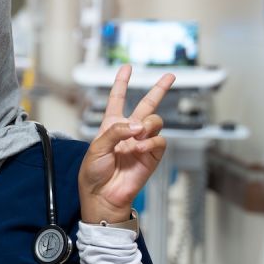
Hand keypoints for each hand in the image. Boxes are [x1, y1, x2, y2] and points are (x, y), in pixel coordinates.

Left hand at [78, 64, 174, 223]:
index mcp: (111, 125)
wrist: (103, 195)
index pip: (117, 99)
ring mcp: (142, 142)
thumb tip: (138, 125)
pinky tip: (139, 149)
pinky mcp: (152, 155)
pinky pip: (159, 140)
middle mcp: (128, 131)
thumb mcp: (96, 147)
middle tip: (170, 76)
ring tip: (136, 137)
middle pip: (147, 104)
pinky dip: (150, 142)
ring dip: (147, 125)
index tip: (127, 68)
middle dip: (159, 89)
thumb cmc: (93, 173)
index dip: (121, 83)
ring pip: (155, 121)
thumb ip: (116, 131)